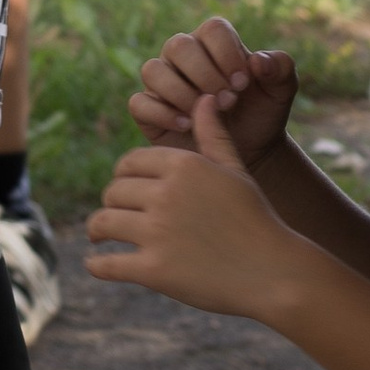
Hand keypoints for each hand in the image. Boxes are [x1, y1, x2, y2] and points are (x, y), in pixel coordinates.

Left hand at [88, 98, 303, 316]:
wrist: (273, 271)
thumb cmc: (255, 218)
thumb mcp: (235, 171)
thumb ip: (213, 135)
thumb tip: (204, 98)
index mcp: (183, 165)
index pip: (130, 163)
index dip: (124, 176)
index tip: (126, 189)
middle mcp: (166, 194)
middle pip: (114, 192)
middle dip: (113, 203)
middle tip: (113, 217)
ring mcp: (157, 232)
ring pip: (103, 223)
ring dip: (97, 231)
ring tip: (99, 238)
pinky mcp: (153, 270)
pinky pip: (106, 265)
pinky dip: (97, 266)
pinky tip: (97, 265)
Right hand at [127, 18, 296, 165]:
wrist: (248, 149)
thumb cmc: (262, 112)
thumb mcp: (282, 90)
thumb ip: (280, 68)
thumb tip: (258, 61)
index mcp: (213, 42)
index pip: (212, 29)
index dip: (228, 54)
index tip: (244, 82)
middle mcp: (183, 56)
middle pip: (179, 45)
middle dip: (206, 75)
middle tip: (228, 100)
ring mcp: (162, 81)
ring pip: (153, 70)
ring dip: (182, 93)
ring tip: (207, 114)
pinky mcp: (148, 110)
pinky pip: (139, 103)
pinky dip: (162, 114)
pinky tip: (188, 126)